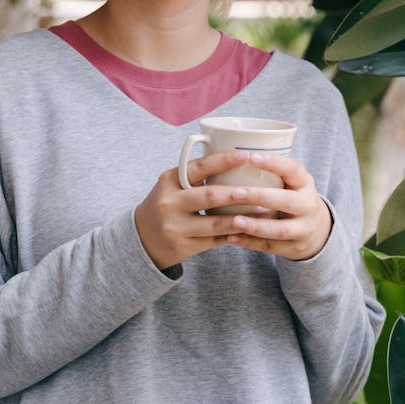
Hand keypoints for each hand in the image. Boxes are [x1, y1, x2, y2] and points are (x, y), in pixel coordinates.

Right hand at [134, 149, 255, 270]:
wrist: (141, 239)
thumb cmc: (166, 204)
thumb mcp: (172, 185)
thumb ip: (196, 176)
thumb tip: (237, 162)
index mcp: (169, 181)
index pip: (199, 167)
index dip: (224, 160)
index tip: (246, 156)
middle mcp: (170, 203)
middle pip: (209, 196)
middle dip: (236, 194)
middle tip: (258, 191)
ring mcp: (175, 227)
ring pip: (214, 223)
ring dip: (241, 219)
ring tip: (263, 214)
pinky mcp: (182, 247)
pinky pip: (213, 241)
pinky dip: (233, 235)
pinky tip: (249, 231)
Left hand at [225, 153, 332, 260]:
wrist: (317, 230)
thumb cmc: (293, 197)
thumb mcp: (291, 182)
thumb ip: (271, 173)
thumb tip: (230, 154)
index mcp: (305, 183)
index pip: (293, 169)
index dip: (273, 162)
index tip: (250, 157)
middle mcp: (308, 205)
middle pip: (287, 201)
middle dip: (260, 197)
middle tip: (236, 193)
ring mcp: (304, 229)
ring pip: (280, 229)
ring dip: (255, 226)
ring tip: (234, 221)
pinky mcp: (296, 248)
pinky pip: (271, 246)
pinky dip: (250, 243)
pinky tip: (232, 237)